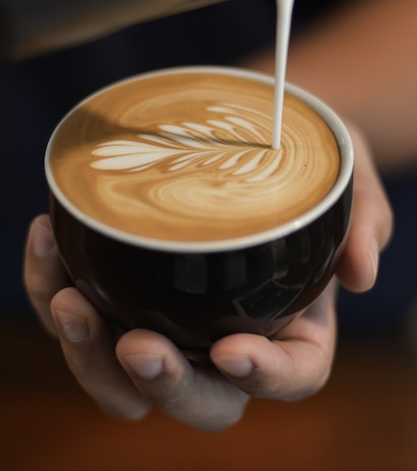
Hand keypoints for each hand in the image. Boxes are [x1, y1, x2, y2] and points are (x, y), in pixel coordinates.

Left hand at [23, 126, 391, 431]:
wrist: (252, 136)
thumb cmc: (305, 165)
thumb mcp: (349, 177)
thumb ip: (363, 220)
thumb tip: (362, 271)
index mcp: (293, 324)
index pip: (291, 374)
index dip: (264, 377)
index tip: (232, 350)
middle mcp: (228, 335)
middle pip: (199, 396)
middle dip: (164, 383)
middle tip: (136, 346)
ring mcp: (170, 318)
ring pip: (123, 376)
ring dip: (88, 354)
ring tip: (69, 300)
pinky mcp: (122, 288)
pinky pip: (82, 310)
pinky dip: (52, 285)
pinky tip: (46, 236)